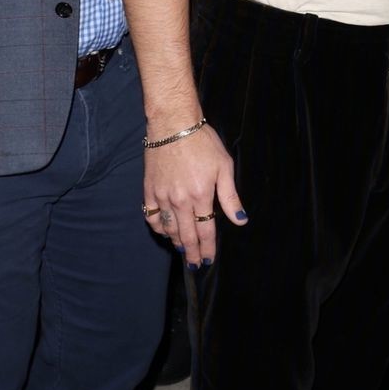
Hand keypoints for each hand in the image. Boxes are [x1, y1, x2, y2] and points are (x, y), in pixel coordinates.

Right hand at [142, 121, 246, 266]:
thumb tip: (240, 220)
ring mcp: (162, 196)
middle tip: (196, 265)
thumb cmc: (202, 142)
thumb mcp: (224, 167)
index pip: (205, 231)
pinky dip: (157, 227)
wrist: (173, 124)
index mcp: (201, 196)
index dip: (208, 248)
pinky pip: (150, 216)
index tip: (209, 260)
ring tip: (183, 249)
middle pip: (186, 235)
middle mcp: (179, 200)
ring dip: (176, 242)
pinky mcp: (149, 189)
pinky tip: (164, 231)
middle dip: (192, 253)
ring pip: (168, 228)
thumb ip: (230, 197)